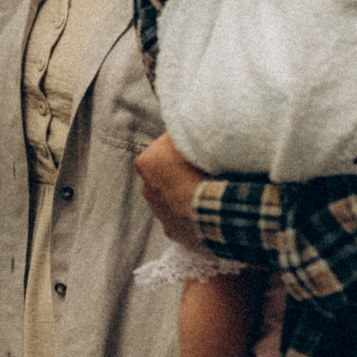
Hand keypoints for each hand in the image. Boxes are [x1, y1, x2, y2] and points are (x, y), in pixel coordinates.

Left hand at [135, 133, 205, 249]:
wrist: (211, 209)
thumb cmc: (200, 169)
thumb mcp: (191, 138)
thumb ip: (184, 131)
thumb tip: (184, 124)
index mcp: (145, 163)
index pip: (161, 149)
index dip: (179, 148)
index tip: (195, 150)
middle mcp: (146, 189)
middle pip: (165, 176)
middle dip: (179, 174)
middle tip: (203, 170)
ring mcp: (159, 214)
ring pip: (172, 199)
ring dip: (186, 195)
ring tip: (208, 191)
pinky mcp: (173, 233)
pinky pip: (183, 220)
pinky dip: (193, 216)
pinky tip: (208, 211)